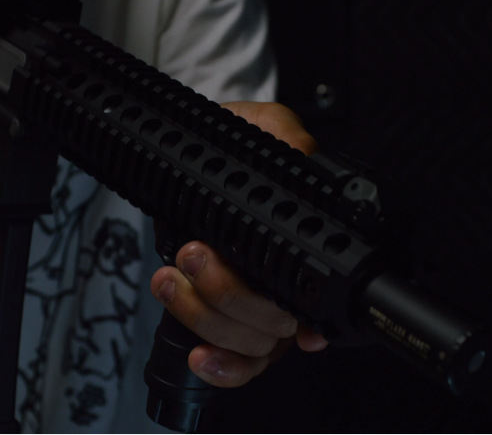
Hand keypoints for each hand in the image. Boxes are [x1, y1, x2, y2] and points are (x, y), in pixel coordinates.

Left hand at [150, 102, 327, 387]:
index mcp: (299, 246)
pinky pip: (233, 363)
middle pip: (276, 326)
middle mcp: (281, 286)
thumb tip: (303, 154)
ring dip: (207, 316)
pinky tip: (200, 355)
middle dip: (230, 294)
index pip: (319, 297)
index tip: (302, 326)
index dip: (314, 321)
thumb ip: (282, 131)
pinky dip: (220, 367)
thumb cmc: (231, 146)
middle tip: (196, 253)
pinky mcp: (219, 320)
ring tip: (173, 277)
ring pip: (249, 344)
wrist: (191, 157)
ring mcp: (252, 309)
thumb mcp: (259, 124)